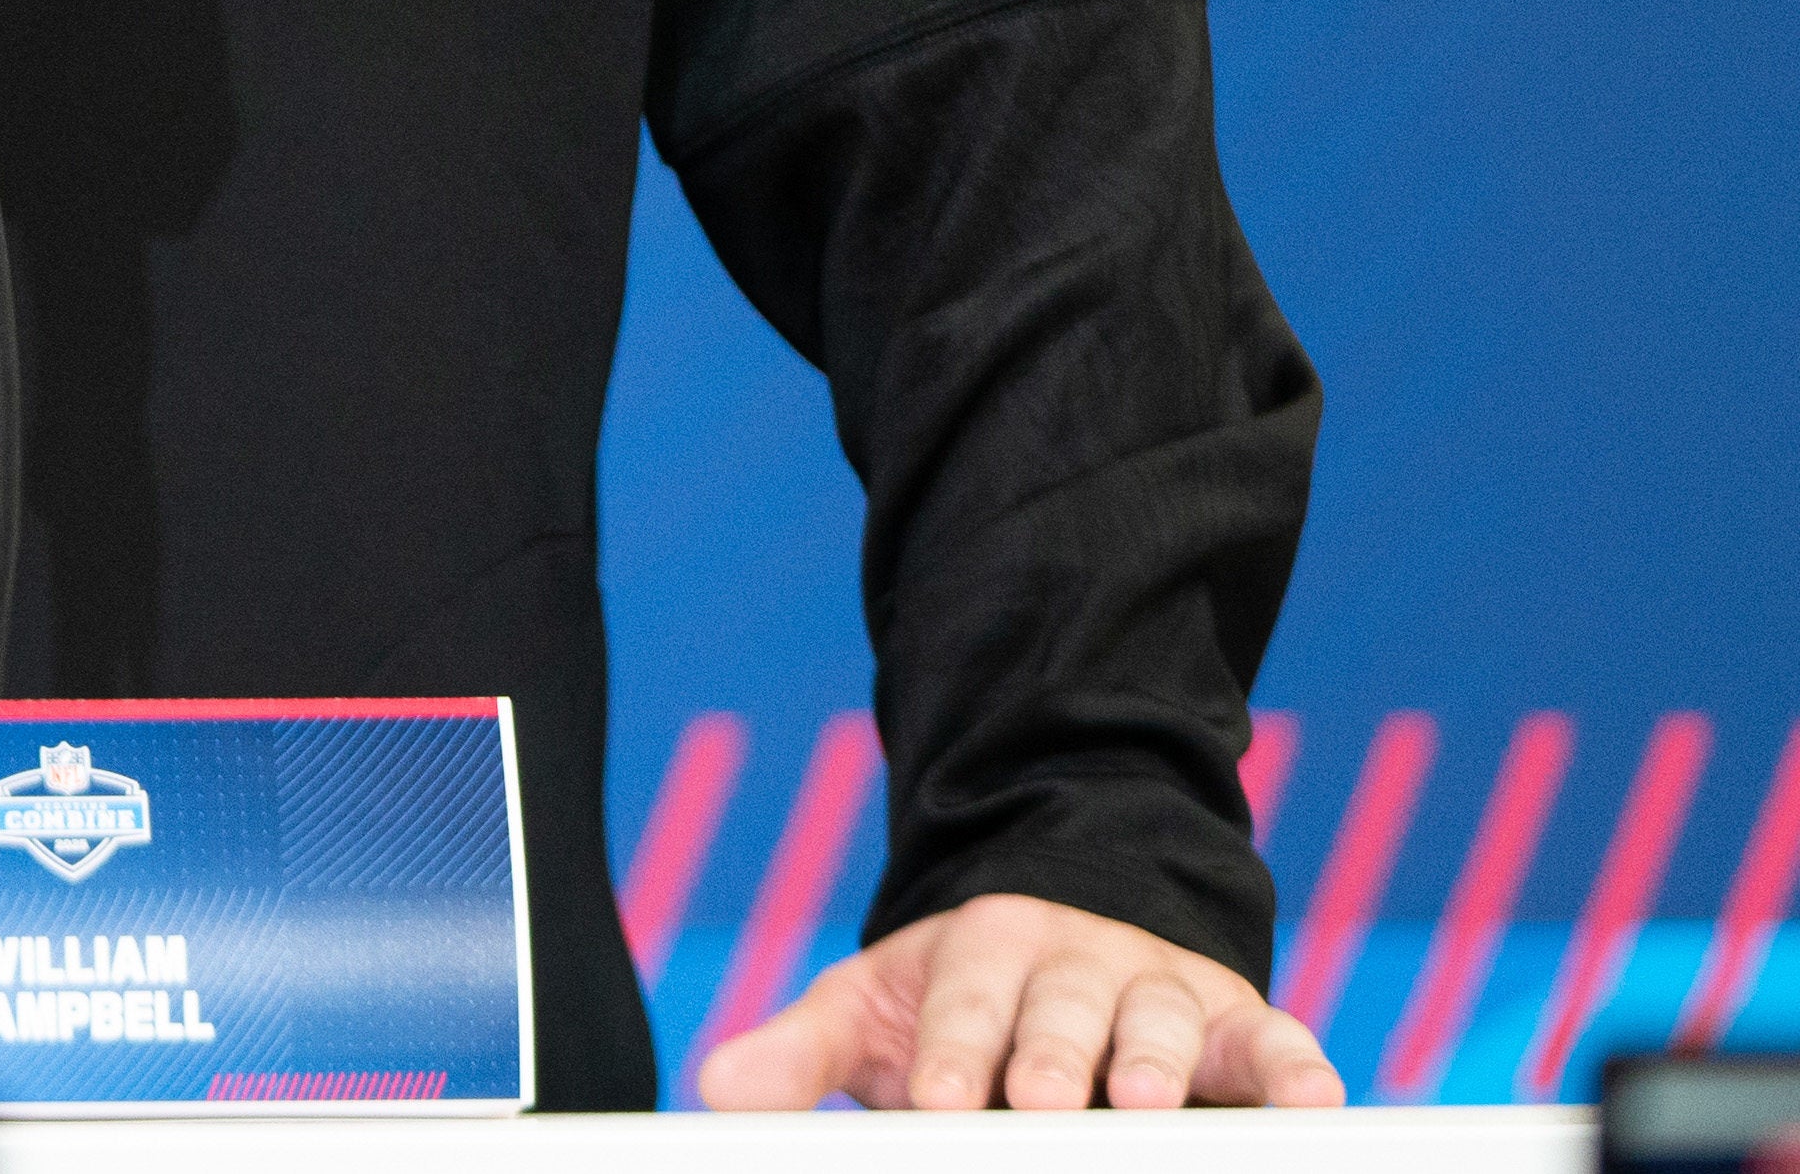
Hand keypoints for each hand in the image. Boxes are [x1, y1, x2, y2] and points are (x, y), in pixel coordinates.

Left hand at [697, 890, 1342, 1111]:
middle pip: (1063, 1007)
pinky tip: (1315, 1104)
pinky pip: (1272, 1043)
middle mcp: (1076, 963)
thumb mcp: (874, 1008)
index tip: (932, 1101)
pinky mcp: (1235, 1023)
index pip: (961, 1004)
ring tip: (1141, 1101)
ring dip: (1154, 1060)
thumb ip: (801, 1051)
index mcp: (982, 952)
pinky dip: (1295, 1071)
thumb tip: (715, 1091)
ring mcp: (1160, 990)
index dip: (950, 1052)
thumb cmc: (956, 999)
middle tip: (1038, 1104)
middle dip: (1051, 1056)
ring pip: (1161, 1018)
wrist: (1056, 925)